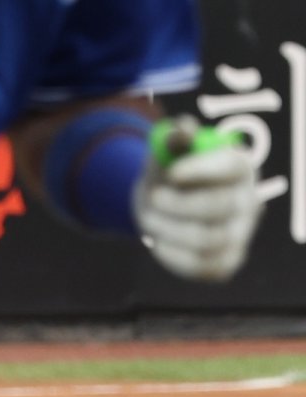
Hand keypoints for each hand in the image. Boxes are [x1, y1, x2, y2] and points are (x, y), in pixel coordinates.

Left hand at [133, 125, 261, 281]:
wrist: (162, 202)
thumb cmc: (169, 171)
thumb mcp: (166, 151)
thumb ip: (174, 139)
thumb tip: (182, 129)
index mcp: (239, 166)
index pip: (231, 167)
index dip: (202, 170)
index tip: (171, 172)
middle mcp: (249, 201)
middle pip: (221, 206)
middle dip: (181, 204)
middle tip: (154, 196)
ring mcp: (240, 234)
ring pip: (209, 240)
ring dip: (169, 229)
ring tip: (149, 217)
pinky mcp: (227, 262)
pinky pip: (204, 267)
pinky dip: (175, 257)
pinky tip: (156, 243)